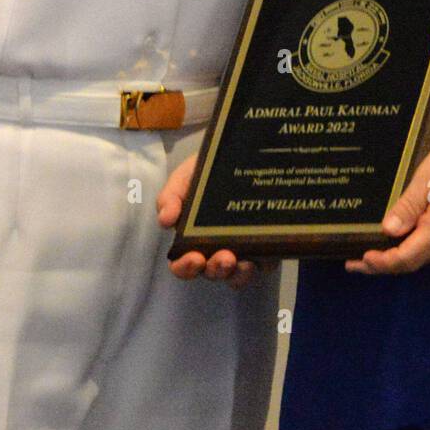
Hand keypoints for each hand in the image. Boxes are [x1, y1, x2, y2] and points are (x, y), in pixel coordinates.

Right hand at [156, 154, 273, 288]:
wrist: (234, 154)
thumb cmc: (203, 172)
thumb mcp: (182, 180)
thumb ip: (170, 198)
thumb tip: (165, 220)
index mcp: (191, 240)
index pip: (184, 265)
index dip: (186, 268)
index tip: (194, 258)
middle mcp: (215, 249)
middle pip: (213, 272)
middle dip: (217, 270)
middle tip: (224, 259)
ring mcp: (240, 250)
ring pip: (238, 275)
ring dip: (239, 273)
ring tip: (243, 261)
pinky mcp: (264, 246)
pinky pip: (265, 263)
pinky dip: (263, 263)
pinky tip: (261, 254)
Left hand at [345, 123, 429, 275]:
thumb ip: (409, 205)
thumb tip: (388, 231)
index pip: (406, 258)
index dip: (381, 264)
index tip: (358, 260)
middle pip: (414, 262)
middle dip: (384, 264)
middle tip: (356, 260)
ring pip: (425, 256)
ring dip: (399, 256)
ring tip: (373, 248)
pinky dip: (415, 246)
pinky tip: (403, 235)